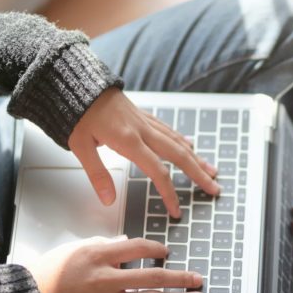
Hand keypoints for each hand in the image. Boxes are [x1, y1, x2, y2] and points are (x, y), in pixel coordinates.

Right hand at [27, 236, 203, 292]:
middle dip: (180, 277)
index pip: (137, 247)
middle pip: (152, 276)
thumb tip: (124, 243)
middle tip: (198, 279)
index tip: (167, 252)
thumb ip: (101, 245)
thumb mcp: (72, 249)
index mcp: (98, 255)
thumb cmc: (45, 273)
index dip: (156, 249)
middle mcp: (106, 279)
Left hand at [68, 88, 219, 217]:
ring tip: (212, 170)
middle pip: (179, 155)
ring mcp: (145, 121)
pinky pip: (169, 130)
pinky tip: (192, 145)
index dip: (169, 193)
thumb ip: (97, 175)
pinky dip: (183, 140)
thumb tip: (108, 200)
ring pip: (178, 142)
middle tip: (214, 188)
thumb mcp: (81, 147)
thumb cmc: (78, 113)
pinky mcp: (143, 115)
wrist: (79, 82)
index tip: (176, 210)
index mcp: (129, 141)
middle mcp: (143, 131)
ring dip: (197, 158)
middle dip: (199, 174)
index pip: (157, 171)